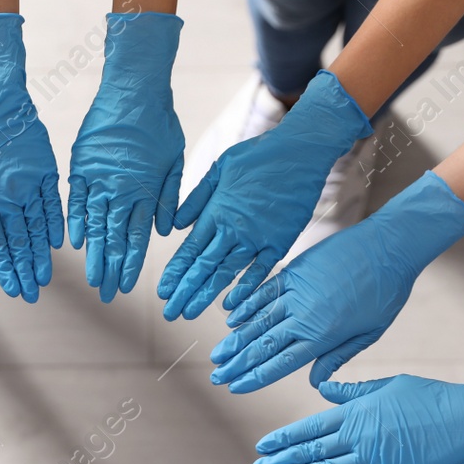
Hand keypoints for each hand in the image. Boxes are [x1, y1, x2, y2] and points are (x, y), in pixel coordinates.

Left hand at [0, 14, 62, 302]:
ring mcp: (30, 183)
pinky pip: (53, 204)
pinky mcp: (46, 170)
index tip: (12, 288)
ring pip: (37, 228)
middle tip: (31, 294)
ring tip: (44, 278)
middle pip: (19, 242)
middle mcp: (8, 195)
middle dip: (25, 272)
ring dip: (41, 256)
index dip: (5, 268)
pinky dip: (56, 226)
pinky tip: (58, 245)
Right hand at [67, 13, 184, 303]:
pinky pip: (76, 199)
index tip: (125, 285)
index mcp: (145, 190)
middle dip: (110, 269)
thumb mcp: (175, 159)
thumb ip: (169, 196)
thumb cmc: (160, 122)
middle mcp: (120, 189)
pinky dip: (74, 221)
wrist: (134, 87)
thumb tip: (164, 231)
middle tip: (106, 294)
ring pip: (95, 224)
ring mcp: (99, 178)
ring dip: (93, 254)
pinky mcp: (82, 164)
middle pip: (113, 238)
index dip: (130, 264)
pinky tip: (73, 243)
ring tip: (91, 278)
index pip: (136, 237)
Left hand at [159, 71, 370, 320]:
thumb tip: (175, 226)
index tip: (163, 291)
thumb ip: (197, 199)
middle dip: (184, 291)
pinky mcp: (280, 242)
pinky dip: (244, 289)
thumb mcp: (220, 168)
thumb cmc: (259, 154)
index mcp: (217, 211)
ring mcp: (258, 237)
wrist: (301, 150)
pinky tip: (229, 306)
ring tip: (189, 313)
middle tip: (170, 312)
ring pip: (226, 272)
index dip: (176, 272)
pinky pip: (259, 271)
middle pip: (203, 267)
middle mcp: (234, 229)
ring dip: (206, 295)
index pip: (190, 249)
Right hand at [209, 171, 463, 392]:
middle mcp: (304, 315)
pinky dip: (246, 306)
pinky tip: (231, 320)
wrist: (389, 245)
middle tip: (217, 377)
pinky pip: (264, 292)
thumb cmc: (386, 292)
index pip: (279, 363)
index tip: (235, 388)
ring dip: (235, 340)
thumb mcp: (370, 332)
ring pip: (257, 321)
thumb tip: (315, 382)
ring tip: (217, 355)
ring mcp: (296, 291)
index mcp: (323, 335)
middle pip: (262, 346)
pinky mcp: (295, 270)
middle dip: (237, 364)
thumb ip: (338, 357)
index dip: (254, 377)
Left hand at [251, 369, 463, 463]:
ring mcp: (375, 458)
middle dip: (281, 461)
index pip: (309, 428)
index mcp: (357, 411)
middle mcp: (360, 435)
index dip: (283, 439)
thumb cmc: (431, 397)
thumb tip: (321, 388)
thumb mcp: (388, 385)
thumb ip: (352, 391)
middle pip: (310, 451)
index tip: (262, 447)